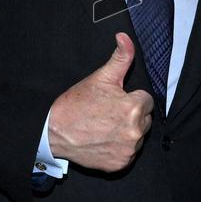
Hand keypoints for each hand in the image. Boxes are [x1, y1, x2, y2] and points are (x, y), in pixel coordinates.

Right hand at [48, 33, 153, 171]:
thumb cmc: (77, 104)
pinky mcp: (120, 164)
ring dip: (127, 132)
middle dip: (131, 114)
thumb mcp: (101, 77)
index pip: (146, 99)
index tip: (114, 100)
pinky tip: (104, 140)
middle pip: (145, 118)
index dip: (130, 98)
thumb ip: (121, 57)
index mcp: (134, 108)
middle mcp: (135, 131)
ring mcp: (128, 150)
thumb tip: (125, 37)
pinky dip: (120, 149)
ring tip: (105, 127)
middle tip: (108, 113)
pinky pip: (129, 154)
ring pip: (138, 136)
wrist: (54, 132)